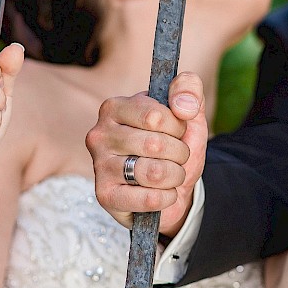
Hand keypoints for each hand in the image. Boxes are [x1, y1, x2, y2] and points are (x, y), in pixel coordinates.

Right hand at [85, 72, 207, 233]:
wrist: (175, 184)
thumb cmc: (175, 144)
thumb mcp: (188, 112)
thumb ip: (188, 89)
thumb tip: (183, 106)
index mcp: (115, 107)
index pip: (155, 116)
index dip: (177, 126)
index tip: (177, 130)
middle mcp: (100, 135)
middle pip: (155, 145)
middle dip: (179, 153)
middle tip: (175, 155)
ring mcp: (99, 167)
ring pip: (154, 173)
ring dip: (175, 175)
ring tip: (170, 173)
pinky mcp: (106, 196)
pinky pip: (149, 199)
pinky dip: (167, 197)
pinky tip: (161, 192)